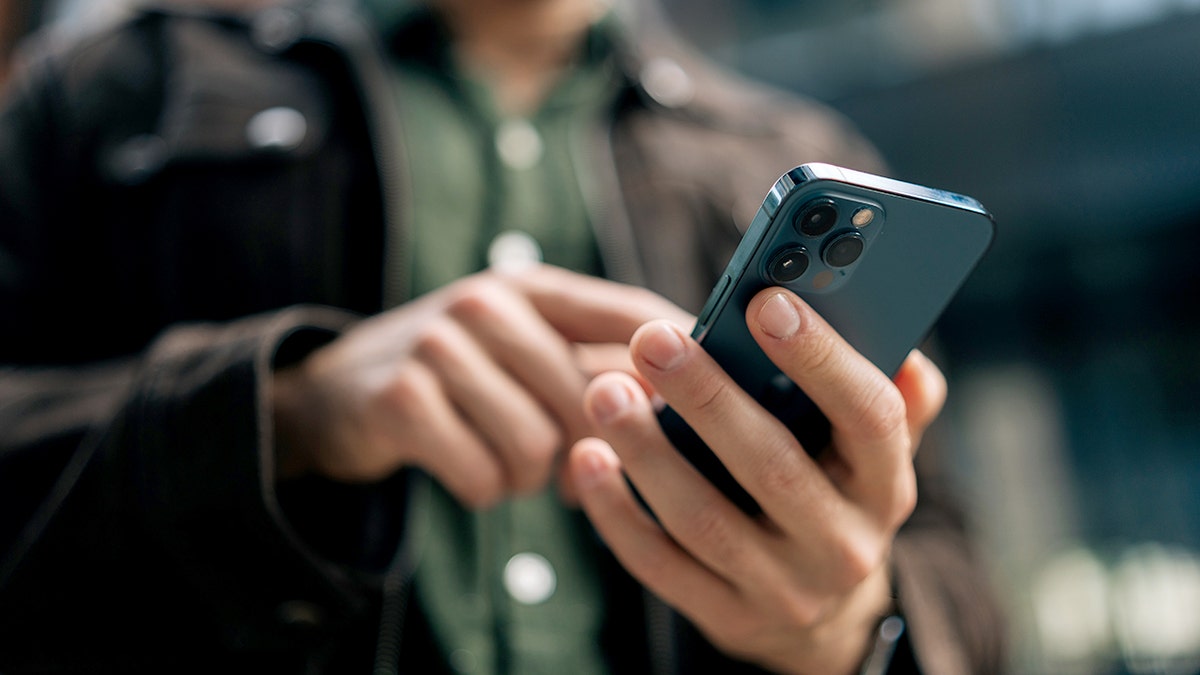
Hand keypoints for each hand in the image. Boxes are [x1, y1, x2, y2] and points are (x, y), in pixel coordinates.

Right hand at [272, 264, 690, 507]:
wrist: (334, 395)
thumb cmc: (457, 379)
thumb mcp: (522, 351)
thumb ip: (594, 366)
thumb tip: (689, 406)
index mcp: (533, 287)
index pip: (633, 313)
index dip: (681, 360)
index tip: (719, 402)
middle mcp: (488, 301)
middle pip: (590, 397)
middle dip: (589, 450)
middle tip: (571, 473)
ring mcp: (440, 344)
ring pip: (538, 444)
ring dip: (530, 477)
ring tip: (510, 465)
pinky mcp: (402, 397)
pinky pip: (484, 473)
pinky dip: (485, 489)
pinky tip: (470, 471)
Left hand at [567, 287, 945, 673]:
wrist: (820, 618)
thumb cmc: (834, 497)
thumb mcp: (873, 454)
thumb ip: (893, 399)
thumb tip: (902, 348)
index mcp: (886, 486)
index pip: (869, 416)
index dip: (820, 358)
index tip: (765, 302)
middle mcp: (843, 545)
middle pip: (772, 464)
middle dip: (707, 396)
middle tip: (653, 340)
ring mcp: (783, 590)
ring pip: (704, 517)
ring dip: (647, 450)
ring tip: (605, 391)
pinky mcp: (726, 618)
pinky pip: (660, 564)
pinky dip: (618, 511)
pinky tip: (588, 457)